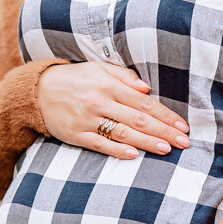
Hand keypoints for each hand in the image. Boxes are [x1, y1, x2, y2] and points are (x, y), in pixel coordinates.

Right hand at [37, 61, 188, 158]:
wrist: (38, 91)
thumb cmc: (76, 79)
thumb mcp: (99, 68)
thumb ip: (124, 76)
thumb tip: (147, 89)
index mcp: (109, 84)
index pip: (144, 103)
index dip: (166, 115)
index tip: (183, 126)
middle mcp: (100, 101)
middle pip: (138, 119)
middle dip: (163, 131)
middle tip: (183, 143)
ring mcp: (87, 119)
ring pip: (122, 132)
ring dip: (146, 142)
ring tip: (165, 149)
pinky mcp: (75, 134)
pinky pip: (99, 144)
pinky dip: (116, 150)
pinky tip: (134, 155)